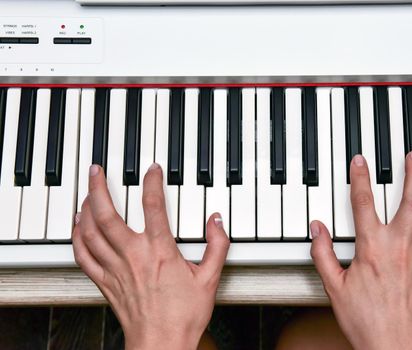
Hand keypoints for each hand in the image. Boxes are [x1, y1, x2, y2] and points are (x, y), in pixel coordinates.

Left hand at [72, 164, 229, 349]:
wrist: (162, 344)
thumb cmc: (183, 315)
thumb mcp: (209, 278)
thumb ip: (217, 245)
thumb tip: (216, 222)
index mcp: (159, 251)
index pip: (152, 205)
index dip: (151, 181)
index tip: (152, 169)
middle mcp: (133, 255)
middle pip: (107, 214)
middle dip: (98, 187)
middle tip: (96, 170)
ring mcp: (115, 269)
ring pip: (91, 232)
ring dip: (85, 208)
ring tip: (86, 191)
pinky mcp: (105, 283)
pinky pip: (83, 256)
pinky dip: (77, 238)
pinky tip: (77, 226)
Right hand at [310, 152, 411, 349]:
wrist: (392, 344)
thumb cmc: (365, 318)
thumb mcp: (334, 285)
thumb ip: (323, 253)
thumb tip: (317, 229)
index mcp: (373, 247)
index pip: (364, 202)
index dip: (361, 177)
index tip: (360, 161)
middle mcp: (400, 246)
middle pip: (411, 200)